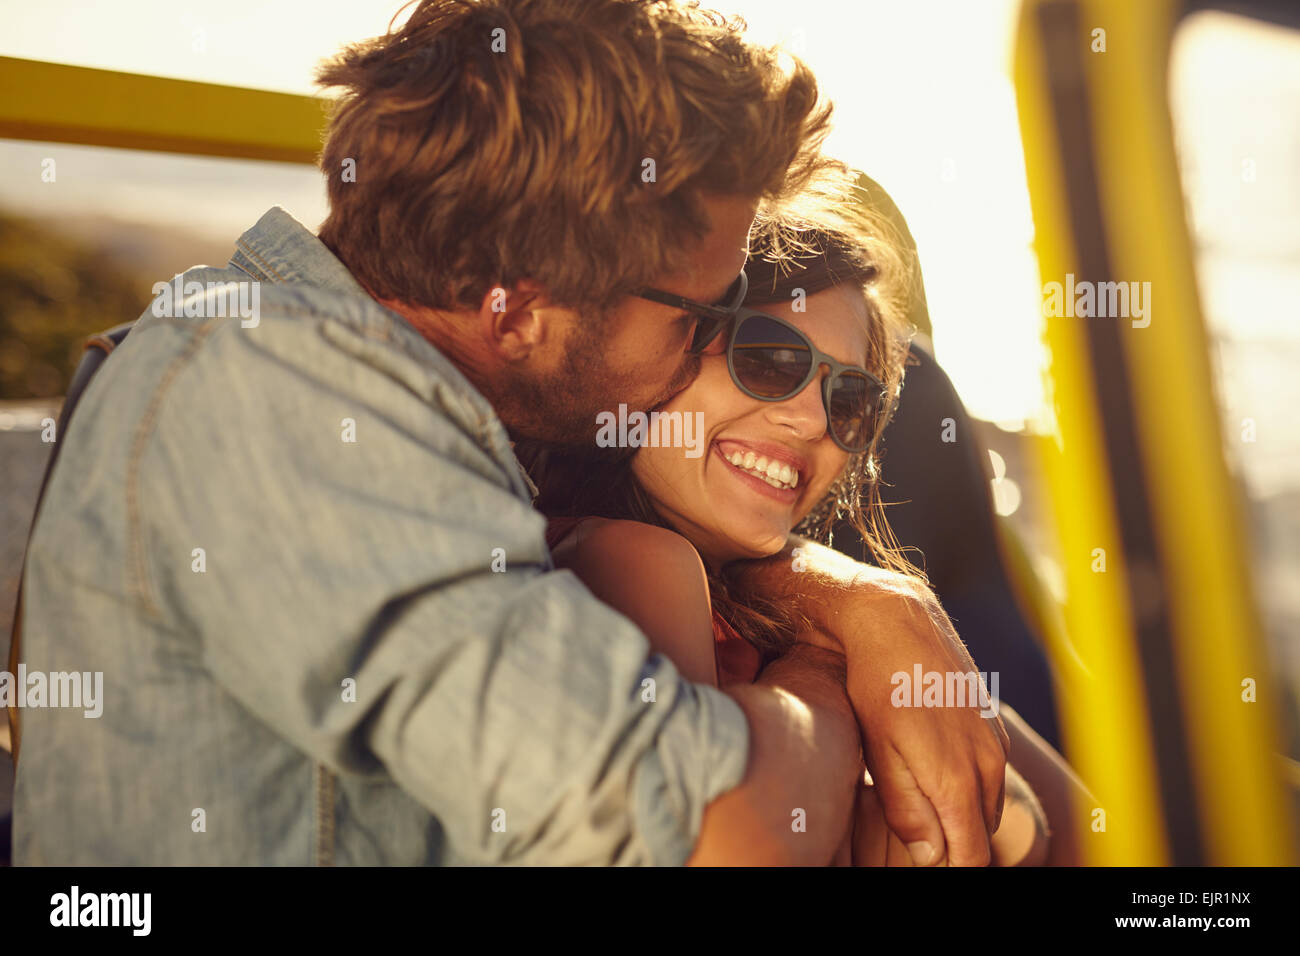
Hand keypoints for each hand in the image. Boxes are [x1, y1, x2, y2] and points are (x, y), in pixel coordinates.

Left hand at [735, 538, 1009, 865]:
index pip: (971, 856)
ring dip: (961, 811)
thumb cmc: (878, 685)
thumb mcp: (879, 751)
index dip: (950, 867)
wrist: (897, 620)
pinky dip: (967, 783)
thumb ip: (907, 808)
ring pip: (986, 803)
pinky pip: (988, 773)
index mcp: (958, 779)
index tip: (924, 862)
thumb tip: (932, 857)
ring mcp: (994, 742)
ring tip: (918, 798)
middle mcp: (987, 764)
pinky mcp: (992, 724)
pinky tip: (932, 764)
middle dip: (954, 842)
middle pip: (981, 834)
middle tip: (915, 833)